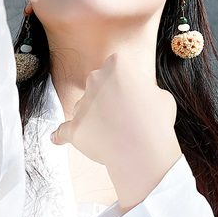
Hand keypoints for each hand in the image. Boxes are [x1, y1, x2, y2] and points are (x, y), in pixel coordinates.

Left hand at [51, 53, 182, 207]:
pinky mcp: (74, 127)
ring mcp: (82, 104)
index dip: (122, 81)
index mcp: (117, 65)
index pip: (114, 66)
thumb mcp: (160, 95)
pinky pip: (62, 131)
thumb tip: (139, 98)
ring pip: (83, 107)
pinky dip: (61, 135)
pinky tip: (56, 139)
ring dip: (93, 117)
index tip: (130, 93)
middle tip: (122, 113)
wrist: (143, 151)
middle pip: (95, 84)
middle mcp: (95, 80)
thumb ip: (144, 91)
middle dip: (105, 96)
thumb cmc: (156, 121)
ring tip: (111, 134)